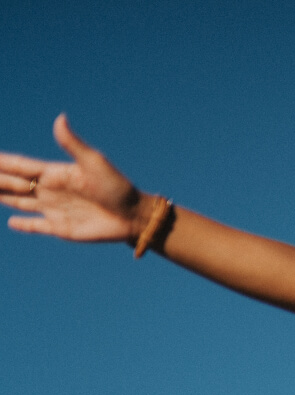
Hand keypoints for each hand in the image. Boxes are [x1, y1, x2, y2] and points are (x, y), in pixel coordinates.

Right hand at [0, 114, 145, 242]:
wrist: (134, 216)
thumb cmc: (117, 187)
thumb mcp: (94, 163)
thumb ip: (73, 144)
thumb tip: (59, 118)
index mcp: (55, 173)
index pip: (19, 165)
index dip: (0, 161)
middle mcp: (51, 190)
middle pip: (13, 183)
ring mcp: (55, 209)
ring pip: (19, 202)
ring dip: (2, 197)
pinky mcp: (61, 228)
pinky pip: (37, 226)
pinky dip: (24, 224)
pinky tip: (11, 222)